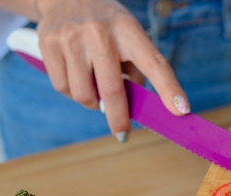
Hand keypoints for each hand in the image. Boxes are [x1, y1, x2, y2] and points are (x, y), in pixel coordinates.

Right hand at [34, 0, 189, 138]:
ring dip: (92, 101)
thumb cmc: (108, 28)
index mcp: (128, 30)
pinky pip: (62, 87)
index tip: (182, 110)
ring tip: (94, 86)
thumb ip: (135, 70)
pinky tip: (76, 76)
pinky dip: (71, 91)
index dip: (169, 89)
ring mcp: (71, 37)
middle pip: (112, 90)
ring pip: (83, 94)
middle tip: (122, 133)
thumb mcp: (129, 38)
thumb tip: (131, 108)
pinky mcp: (48, 43)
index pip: (155, 63)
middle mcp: (99, 32)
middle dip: (118, 118)